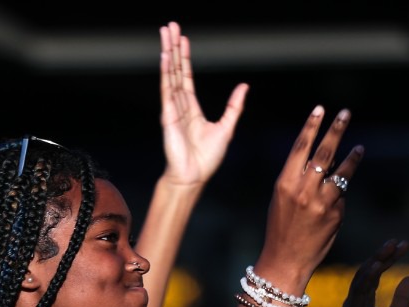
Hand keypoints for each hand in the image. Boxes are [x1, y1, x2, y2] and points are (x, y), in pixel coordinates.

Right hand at [159, 21, 247, 187]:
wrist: (193, 177)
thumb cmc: (206, 159)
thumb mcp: (226, 128)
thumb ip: (234, 106)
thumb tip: (244, 86)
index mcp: (191, 109)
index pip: (187, 77)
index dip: (185, 58)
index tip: (183, 39)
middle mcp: (179, 105)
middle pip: (176, 70)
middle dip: (173, 47)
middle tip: (169, 26)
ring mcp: (172, 109)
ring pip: (170, 74)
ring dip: (167, 53)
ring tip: (165, 33)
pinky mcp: (168, 116)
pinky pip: (167, 89)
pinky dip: (166, 72)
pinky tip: (164, 57)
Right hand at [255, 106, 363, 289]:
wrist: (285, 260)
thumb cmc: (280, 229)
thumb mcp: (281, 200)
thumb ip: (299, 180)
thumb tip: (323, 165)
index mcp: (285, 183)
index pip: (301, 147)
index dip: (312, 126)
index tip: (320, 110)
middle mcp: (303, 189)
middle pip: (324, 153)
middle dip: (336, 130)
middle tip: (345, 113)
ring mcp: (321, 202)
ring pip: (341, 172)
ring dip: (352, 158)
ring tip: (359, 147)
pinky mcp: (335, 214)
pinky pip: (341, 198)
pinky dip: (339, 197)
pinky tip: (332, 207)